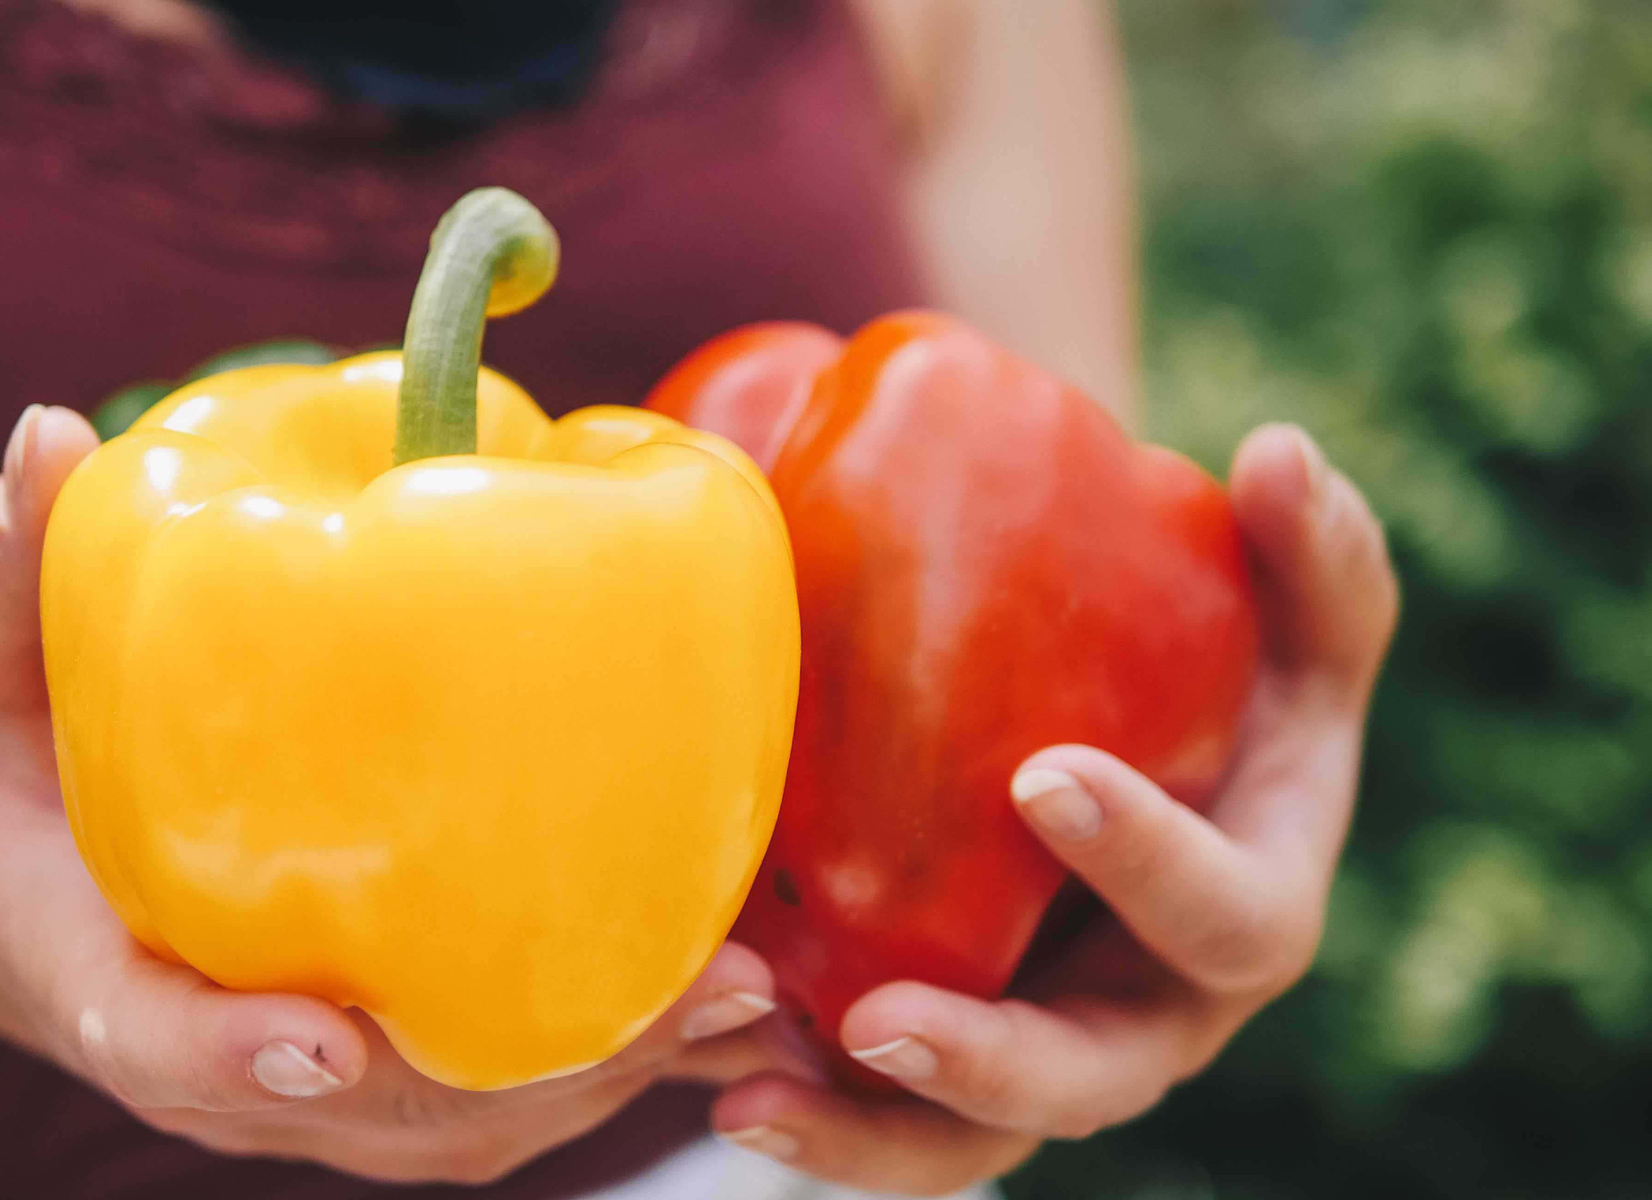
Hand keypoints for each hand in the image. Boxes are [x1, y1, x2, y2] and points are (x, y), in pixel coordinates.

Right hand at [0, 405, 777, 1181]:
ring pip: (458, 1122)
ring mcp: (303, 1073)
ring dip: (603, 1077)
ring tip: (740, 993)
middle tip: (668, 1003)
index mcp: (97, 980)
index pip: (157, 1048)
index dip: (235, 1061)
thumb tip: (53, 434)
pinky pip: (495, 1074)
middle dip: (519, 1083)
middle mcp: (215, 1056)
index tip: (324, 1039)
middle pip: (370, 1118)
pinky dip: (604, 1043)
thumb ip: (6, 566)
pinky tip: (715, 967)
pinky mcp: (374, 1049)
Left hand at [679, 424, 1399, 1193]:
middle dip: (989, 1064)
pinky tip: (697, 1070)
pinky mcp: (942, 1062)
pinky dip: (793, 1102)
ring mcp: (1039, 1050)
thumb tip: (1284, 452)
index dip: (1149, 862)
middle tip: (879, 1022)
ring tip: (744, 1099)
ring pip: (964, 1139)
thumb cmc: (1222, 675)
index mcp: (1246, 907)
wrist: (1120, 740)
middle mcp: (1147, 1010)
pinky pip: (871, 1114)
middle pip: (1087, 1080)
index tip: (1040, 778)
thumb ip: (1315, 552)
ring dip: (859, 1133)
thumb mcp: (1288, 620)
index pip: (1226, 916)